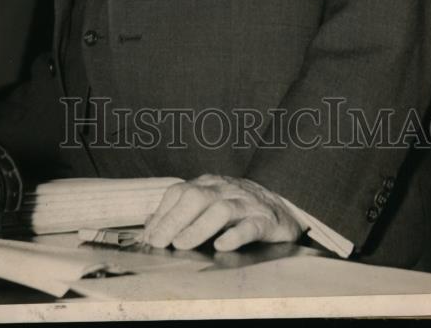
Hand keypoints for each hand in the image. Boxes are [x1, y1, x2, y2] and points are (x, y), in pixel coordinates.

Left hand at [141, 174, 306, 251]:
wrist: (281, 210)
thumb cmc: (238, 209)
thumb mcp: (208, 205)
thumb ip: (181, 214)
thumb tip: (149, 227)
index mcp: (208, 185)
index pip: (179, 192)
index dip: (162, 213)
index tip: (149, 236)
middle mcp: (225, 190)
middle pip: (196, 197)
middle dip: (174, 220)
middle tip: (159, 242)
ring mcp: (246, 204)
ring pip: (220, 209)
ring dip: (198, 228)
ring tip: (182, 245)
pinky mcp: (265, 221)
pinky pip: (250, 226)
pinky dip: (235, 236)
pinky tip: (222, 246)